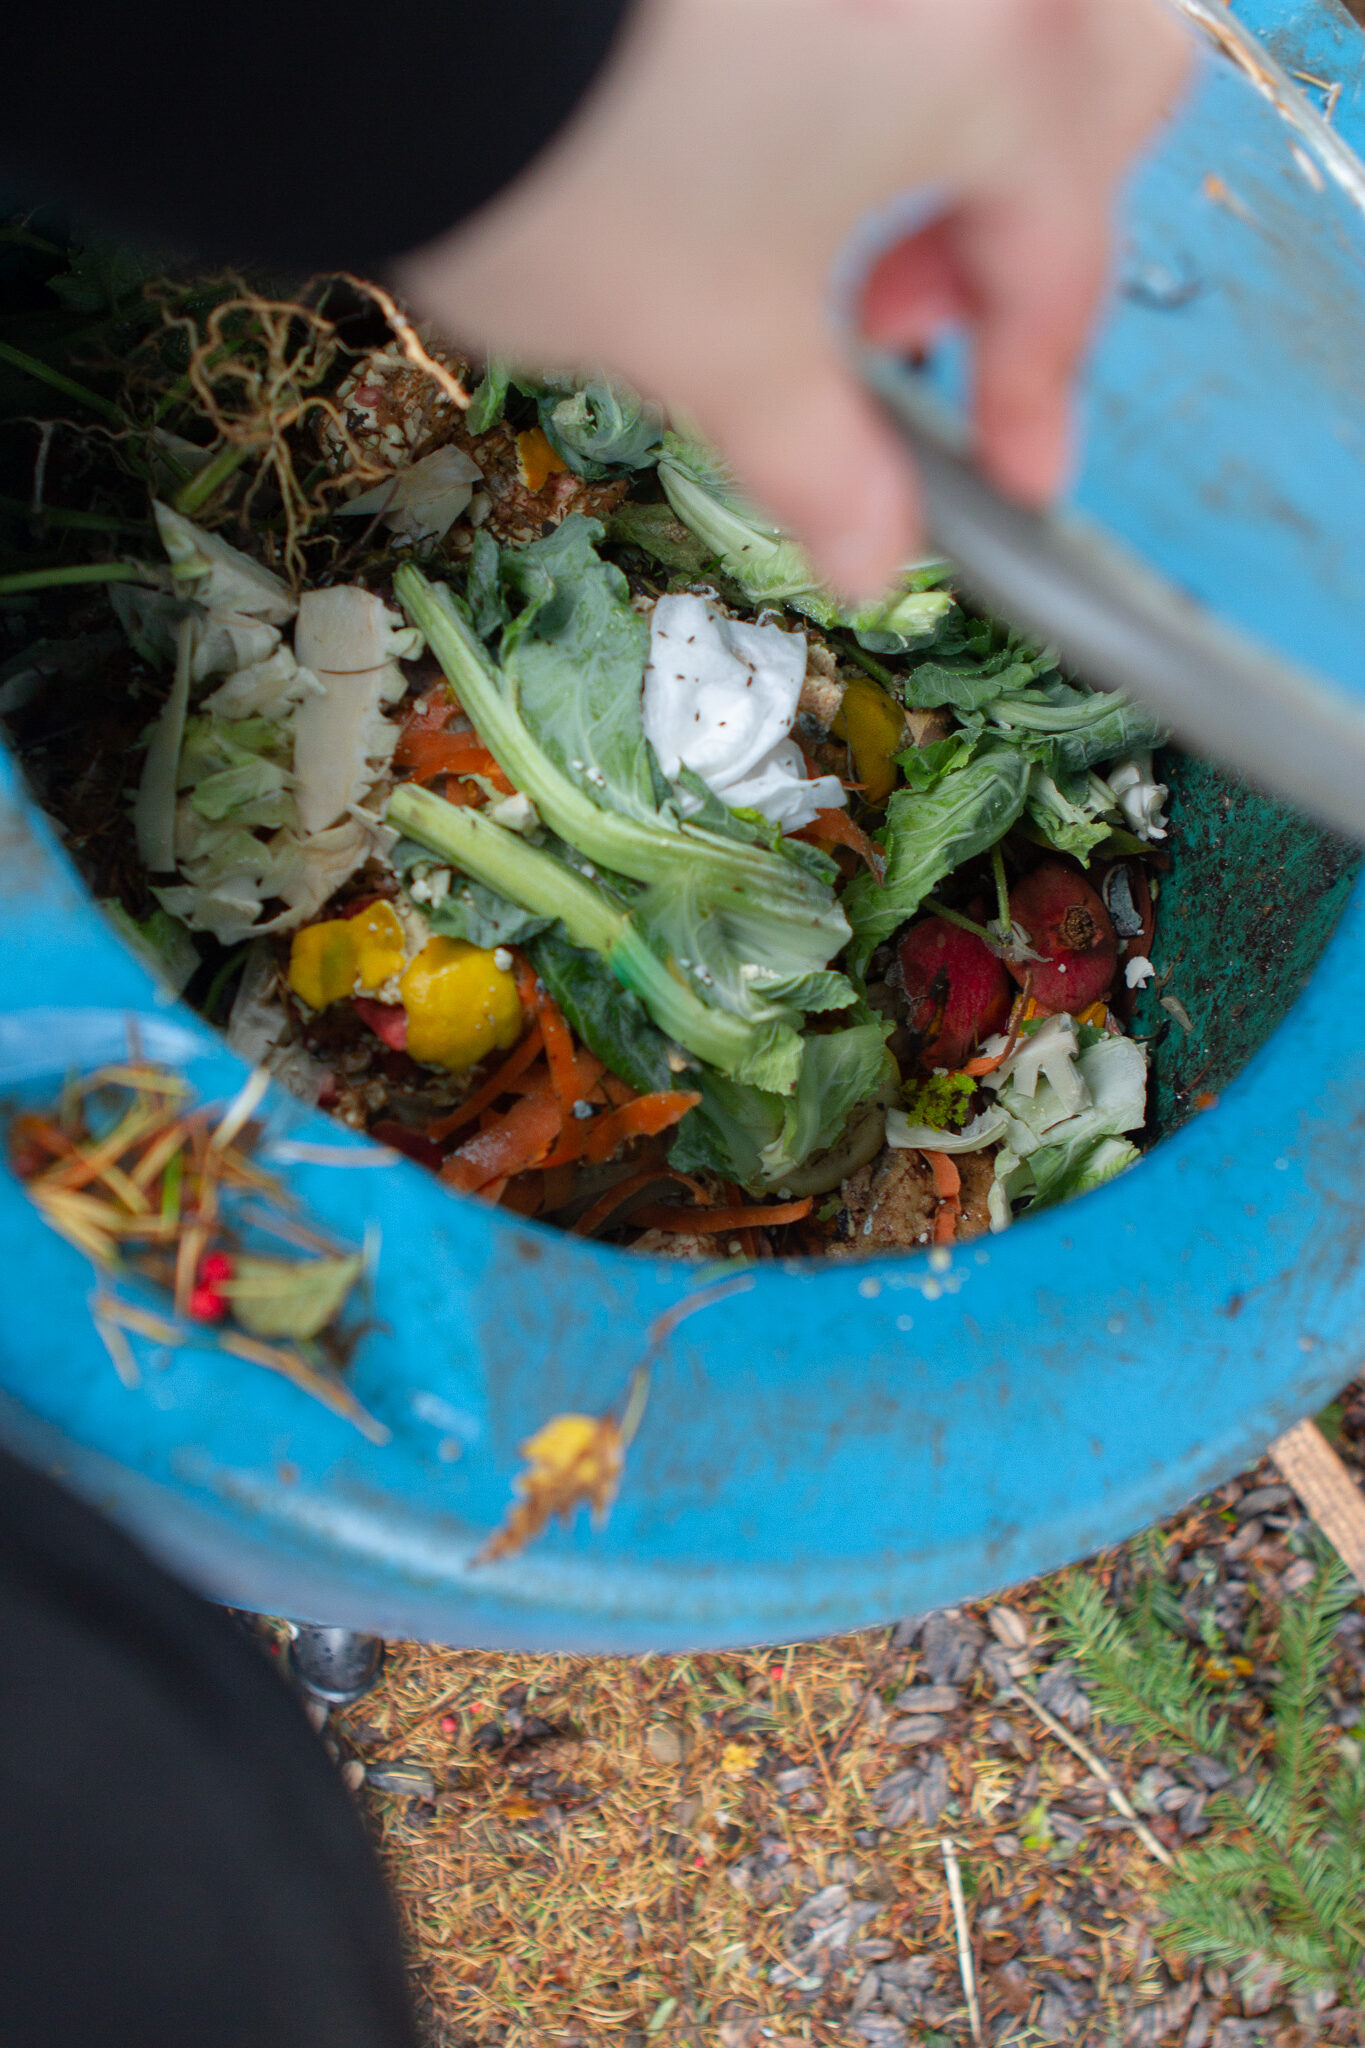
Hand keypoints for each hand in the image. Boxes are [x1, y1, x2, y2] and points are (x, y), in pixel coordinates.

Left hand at [395, 0, 1190, 597]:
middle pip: (1090, 86)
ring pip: (1000, 16)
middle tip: (898, 318)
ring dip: (952, 130)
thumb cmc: (565, 167)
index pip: (1062, 259)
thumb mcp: (714, 349)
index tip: (1012, 469)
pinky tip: (760, 128)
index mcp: (989, 71)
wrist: (389, 11)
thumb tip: (876, 555)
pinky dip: (866, 63)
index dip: (1035, 389)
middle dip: (1021, 221)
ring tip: (816, 226)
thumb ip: (822, 460)